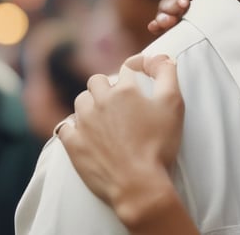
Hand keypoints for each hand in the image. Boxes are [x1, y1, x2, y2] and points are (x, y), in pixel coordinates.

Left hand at [58, 54, 183, 209]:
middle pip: (97, 80)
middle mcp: (100, 101)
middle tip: (121, 98)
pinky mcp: (73, 144)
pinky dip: (74, 125)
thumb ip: (167, 73)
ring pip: (81, 100)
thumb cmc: (159, 144)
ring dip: (91, 102)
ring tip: (104, 114)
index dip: (135, 70)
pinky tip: (84, 131)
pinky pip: (66, 126)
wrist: (138, 184)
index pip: (127, 69)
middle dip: (108, 84)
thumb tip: (160, 55)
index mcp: (125, 90)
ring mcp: (84, 123)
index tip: (140, 76)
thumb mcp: (173, 104)